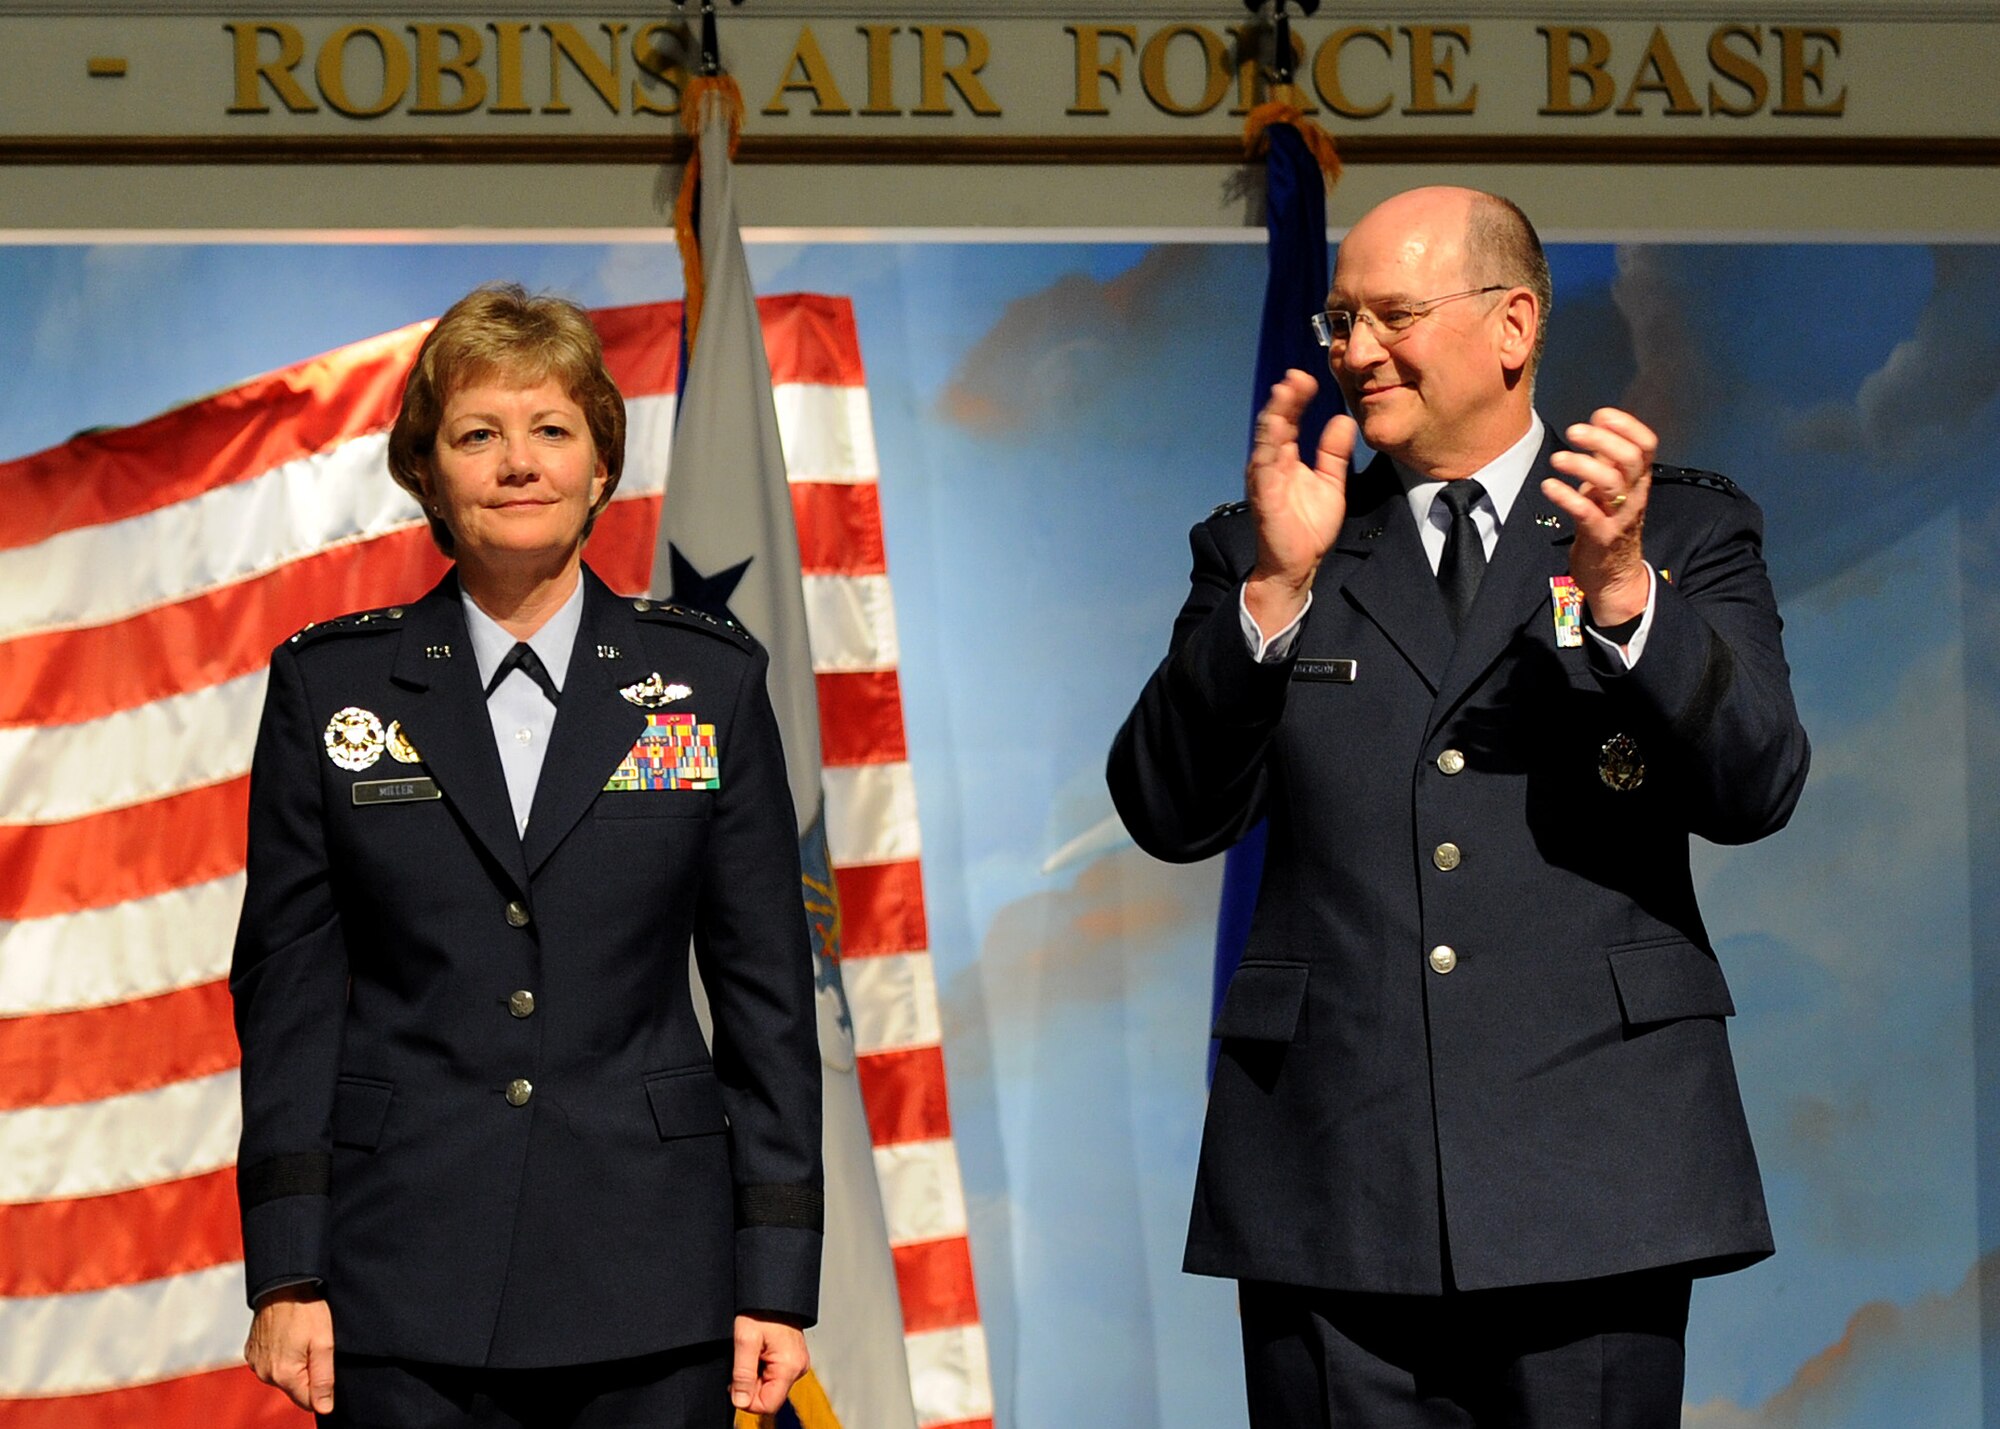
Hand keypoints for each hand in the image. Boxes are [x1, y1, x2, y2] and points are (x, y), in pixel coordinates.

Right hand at [244, 1285, 334, 1414]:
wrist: (282, 1284)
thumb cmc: (305, 1309)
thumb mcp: (324, 1343)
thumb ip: (324, 1379)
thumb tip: (324, 1408)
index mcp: (283, 1375)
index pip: (308, 1401)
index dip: (322, 1387)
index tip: (326, 1366)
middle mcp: (265, 1373)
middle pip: (295, 1388)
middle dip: (308, 1373)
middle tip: (314, 1346)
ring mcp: (255, 1363)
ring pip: (283, 1376)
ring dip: (294, 1364)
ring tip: (301, 1338)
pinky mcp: (251, 1352)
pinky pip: (270, 1363)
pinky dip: (281, 1355)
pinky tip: (288, 1336)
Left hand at [730, 1313, 808, 1414]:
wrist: (773, 1289)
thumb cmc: (760, 1308)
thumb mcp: (744, 1339)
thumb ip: (742, 1374)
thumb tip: (740, 1401)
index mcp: (789, 1366)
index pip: (767, 1405)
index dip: (747, 1399)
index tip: (735, 1382)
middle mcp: (798, 1367)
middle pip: (769, 1396)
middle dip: (750, 1384)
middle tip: (743, 1359)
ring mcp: (797, 1363)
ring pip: (770, 1385)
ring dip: (755, 1374)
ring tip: (751, 1351)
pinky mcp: (793, 1358)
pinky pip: (774, 1374)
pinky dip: (761, 1367)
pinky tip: (758, 1349)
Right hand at [1244, 369, 1358, 638]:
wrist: (1297, 564)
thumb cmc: (1309, 527)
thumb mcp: (1330, 483)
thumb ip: (1333, 453)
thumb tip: (1342, 419)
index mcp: (1286, 458)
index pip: (1290, 420)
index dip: (1297, 399)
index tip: (1309, 378)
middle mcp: (1271, 463)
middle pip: (1275, 423)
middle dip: (1284, 399)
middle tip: (1297, 376)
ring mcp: (1265, 478)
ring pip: (1266, 439)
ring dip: (1274, 414)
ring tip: (1284, 392)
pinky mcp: (1264, 495)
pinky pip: (1264, 466)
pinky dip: (1269, 445)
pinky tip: (1277, 427)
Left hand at [1543, 407, 1655, 625]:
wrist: (1615, 579)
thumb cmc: (1609, 527)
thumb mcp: (1613, 491)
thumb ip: (1608, 462)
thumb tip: (1598, 426)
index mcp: (1638, 481)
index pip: (1646, 444)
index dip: (1627, 425)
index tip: (1600, 415)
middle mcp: (1633, 496)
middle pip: (1631, 458)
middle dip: (1602, 439)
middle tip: (1574, 431)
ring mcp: (1618, 517)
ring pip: (1611, 483)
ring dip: (1582, 465)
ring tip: (1557, 459)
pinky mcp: (1600, 537)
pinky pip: (1586, 512)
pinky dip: (1566, 496)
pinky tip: (1549, 486)